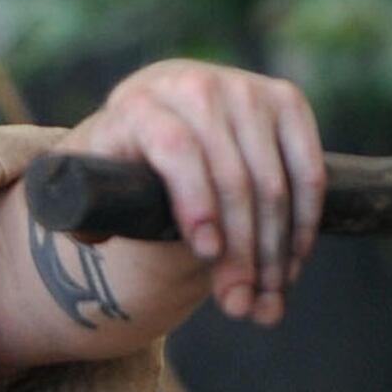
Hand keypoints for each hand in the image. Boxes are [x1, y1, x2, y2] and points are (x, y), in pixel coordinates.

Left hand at [62, 58, 325, 323]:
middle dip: (240, 253)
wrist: (162, 119)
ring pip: (274, 184)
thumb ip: (83, 210)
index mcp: (141, 104)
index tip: (207, 254)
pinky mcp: (286, 102)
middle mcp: (196, 87)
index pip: (177, 150)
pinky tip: (290, 267)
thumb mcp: (92, 184)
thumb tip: (94, 234)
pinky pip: (308, 171)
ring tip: (264, 303)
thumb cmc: (126, 167)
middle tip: (238, 305)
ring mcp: (246, 90)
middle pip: (232, 177)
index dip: (195, 203)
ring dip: (274, 254)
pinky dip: (304, 225)